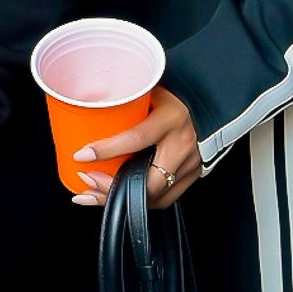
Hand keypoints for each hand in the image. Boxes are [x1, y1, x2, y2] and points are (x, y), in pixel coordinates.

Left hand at [74, 88, 202, 209]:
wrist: (211, 107)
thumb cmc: (177, 96)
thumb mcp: (153, 90)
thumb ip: (129, 99)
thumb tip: (90, 104)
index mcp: (172, 118)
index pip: (137, 138)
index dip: (107, 150)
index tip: (81, 155)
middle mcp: (183, 146)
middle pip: (147, 181)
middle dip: (111, 186)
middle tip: (86, 179)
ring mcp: (189, 166)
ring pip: (153, 195)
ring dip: (120, 198)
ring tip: (92, 194)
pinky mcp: (191, 177)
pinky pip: (162, 198)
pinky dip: (137, 201)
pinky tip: (117, 196)